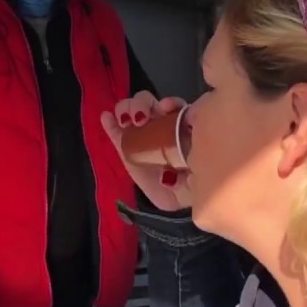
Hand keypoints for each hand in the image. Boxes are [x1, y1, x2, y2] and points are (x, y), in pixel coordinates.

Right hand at [101, 90, 191, 211]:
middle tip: (140, 119)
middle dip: (142, 104)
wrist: (175, 203)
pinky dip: (109, 122)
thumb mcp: (200, 173)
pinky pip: (115, 131)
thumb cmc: (193, 183)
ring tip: (125, 121)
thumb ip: (194, 166)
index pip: (174, 106)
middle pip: (148, 103)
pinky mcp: (124, 148)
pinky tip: (106, 118)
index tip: (166, 109)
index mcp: (180, 125)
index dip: (170, 103)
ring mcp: (140, 135)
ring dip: (126, 109)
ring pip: (130, 111)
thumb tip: (179, 165)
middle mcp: (159, 124)